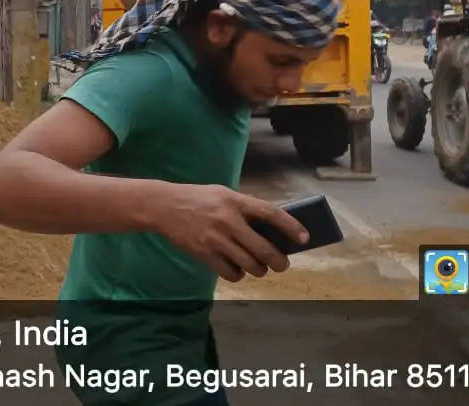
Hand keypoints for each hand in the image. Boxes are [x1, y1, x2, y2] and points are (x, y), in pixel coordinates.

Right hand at [153, 184, 308, 281]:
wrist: (164, 206)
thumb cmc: (198, 198)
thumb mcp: (223, 194)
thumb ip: (245, 208)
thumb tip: (272, 229)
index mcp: (235, 201)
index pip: (271, 214)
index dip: (291, 227)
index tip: (304, 238)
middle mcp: (228, 221)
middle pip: (264, 249)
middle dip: (279, 262)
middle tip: (282, 264)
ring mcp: (216, 240)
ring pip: (250, 265)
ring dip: (259, 270)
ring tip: (259, 267)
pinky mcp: (205, 255)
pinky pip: (231, 273)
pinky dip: (239, 275)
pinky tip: (237, 268)